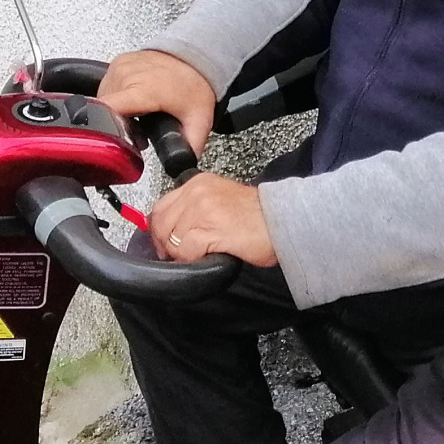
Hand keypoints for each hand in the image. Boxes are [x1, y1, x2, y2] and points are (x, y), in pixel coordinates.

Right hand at [97, 50, 215, 156]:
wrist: (194, 59)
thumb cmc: (194, 86)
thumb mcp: (199, 122)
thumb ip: (189, 148)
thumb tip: (181, 168)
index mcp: (145, 89)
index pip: (108, 109)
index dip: (105, 129)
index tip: (111, 142)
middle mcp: (128, 75)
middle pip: (105, 112)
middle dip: (118, 127)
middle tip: (140, 129)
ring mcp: (119, 67)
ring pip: (103, 102)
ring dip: (116, 114)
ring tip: (138, 114)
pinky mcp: (114, 64)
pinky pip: (105, 90)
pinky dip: (117, 100)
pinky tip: (134, 101)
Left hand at [150, 173, 277, 267]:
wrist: (284, 222)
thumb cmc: (257, 217)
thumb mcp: (219, 201)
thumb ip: (194, 210)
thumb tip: (171, 233)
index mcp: (198, 183)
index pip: (160, 208)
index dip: (160, 231)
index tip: (167, 245)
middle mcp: (197, 191)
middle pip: (161, 224)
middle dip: (167, 245)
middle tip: (182, 256)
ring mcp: (203, 208)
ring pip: (172, 239)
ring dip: (182, 254)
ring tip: (201, 255)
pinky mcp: (210, 228)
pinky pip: (185, 250)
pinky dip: (192, 259)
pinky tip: (208, 256)